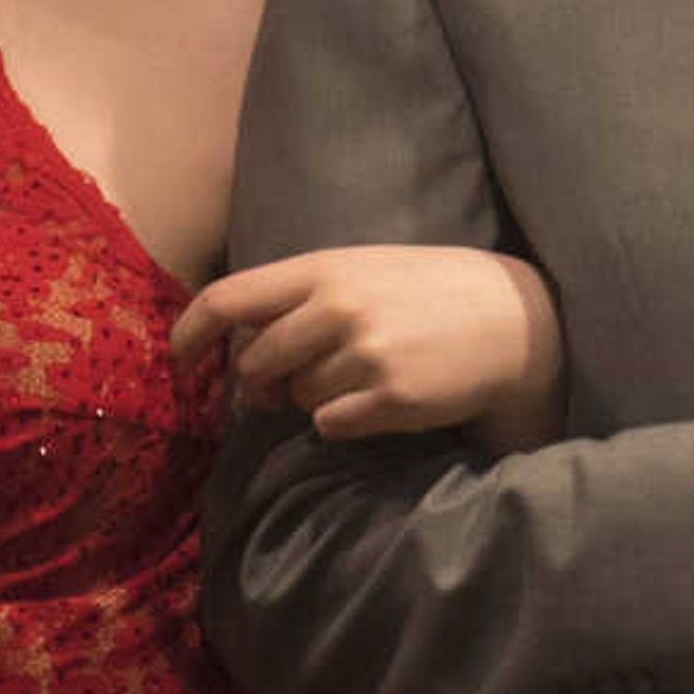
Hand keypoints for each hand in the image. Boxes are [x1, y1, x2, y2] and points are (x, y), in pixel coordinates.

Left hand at [171, 246, 563, 447]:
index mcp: (325, 268)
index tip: (179, 357)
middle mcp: (338, 307)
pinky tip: (383, 398)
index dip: (191, 332)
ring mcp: (365, 354)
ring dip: (315, 397)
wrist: (514, 320)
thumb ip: (302, 298)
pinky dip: (346, 420)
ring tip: (364, 375)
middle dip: (259, 383)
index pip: (229, 298)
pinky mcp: (390, 398)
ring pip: (297, 398)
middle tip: (282, 387)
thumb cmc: (428, 293)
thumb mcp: (363, 271)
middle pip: (256, 363)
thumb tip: (241, 349)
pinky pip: (331, 425)